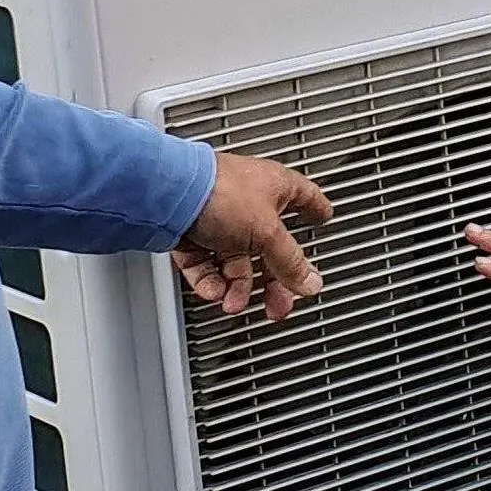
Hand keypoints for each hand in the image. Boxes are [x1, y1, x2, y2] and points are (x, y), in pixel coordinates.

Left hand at [173, 154, 332, 319]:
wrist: (167, 194)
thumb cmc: (219, 191)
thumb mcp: (267, 233)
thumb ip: (290, 262)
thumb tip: (310, 282)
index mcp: (274, 187)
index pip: (305, 197)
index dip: (316, 210)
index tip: (323, 220)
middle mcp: (248, 201)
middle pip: (269, 247)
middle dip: (273, 280)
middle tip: (278, 303)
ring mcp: (219, 217)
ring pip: (236, 261)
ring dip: (237, 287)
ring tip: (233, 302)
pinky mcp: (192, 232)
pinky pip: (207, 264)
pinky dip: (210, 281)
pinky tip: (213, 290)